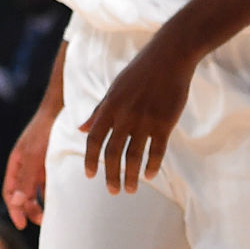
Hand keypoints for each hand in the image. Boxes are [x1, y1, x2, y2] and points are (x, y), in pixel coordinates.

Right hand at [3, 108, 55, 228]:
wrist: (61, 112)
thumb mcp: (34, 157)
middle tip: (41, 221)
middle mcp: (25, 167)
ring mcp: (38, 166)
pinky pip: (48, 184)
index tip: (22, 224)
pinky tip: (60, 202)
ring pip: (35, 191)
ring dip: (39, 205)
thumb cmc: (45, 133)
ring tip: (50, 216)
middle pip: (21, 194)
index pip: (9, 192)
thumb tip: (15, 203)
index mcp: (15, 164)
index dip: (14, 209)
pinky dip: (51, 194)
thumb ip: (25, 179)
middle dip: (28, 209)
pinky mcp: (52, 165)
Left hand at [81, 31, 194, 193]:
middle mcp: (124, 116)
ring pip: (134, 156)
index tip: (89, 176)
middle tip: (112, 191)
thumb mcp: (114, 89)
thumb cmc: (139, 72)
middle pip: (112, 153)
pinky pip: (156, 150)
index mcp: (109, 107)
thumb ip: (98, 111)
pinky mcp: (165, 122)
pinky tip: (149, 176)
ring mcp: (145, 120)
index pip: (93, 139)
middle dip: (111, 175)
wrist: (168, 57)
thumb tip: (80, 129)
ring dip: (131, 176)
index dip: (90, 160)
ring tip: (130, 189)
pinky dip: (152, 165)